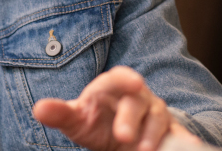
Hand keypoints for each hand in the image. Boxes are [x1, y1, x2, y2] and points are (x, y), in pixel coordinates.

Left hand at [32, 66, 201, 150]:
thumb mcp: (77, 120)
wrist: (120, 136)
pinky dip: (181, 141)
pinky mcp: (169, 133)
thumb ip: (60, 114)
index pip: (120, 77)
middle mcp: (138, 97)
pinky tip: (184, 145)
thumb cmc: (97, 122)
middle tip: (123, 138)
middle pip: (138, 102)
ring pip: (160, 119)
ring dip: (153, 134)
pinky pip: (177, 135)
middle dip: (133, 119)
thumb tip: (38, 109)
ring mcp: (155, 115)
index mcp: (114, 87)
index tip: (135, 84)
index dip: (127, 79)